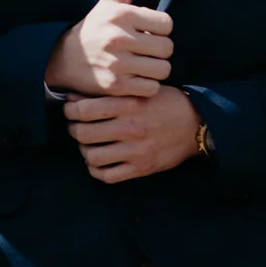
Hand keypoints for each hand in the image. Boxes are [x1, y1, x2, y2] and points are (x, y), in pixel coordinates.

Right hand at [46, 0, 172, 97]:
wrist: (64, 59)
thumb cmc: (95, 26)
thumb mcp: (111, 1)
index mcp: (121, 14)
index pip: (167, 23)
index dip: (161, 28)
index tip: (149, 31)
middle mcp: (119, 38)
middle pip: (167, 48)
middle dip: (161, 50)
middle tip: (148, 50)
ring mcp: (117, 63)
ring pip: (163, 69)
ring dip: (157, 69)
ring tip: (145, 64)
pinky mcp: (116, 85)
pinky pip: (151, 88)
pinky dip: (148, 85)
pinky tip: (137, 78)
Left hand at [64, 85, 199, 182]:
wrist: (196, 125)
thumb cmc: (167, 103)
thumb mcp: (143, 90)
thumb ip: (113, 93)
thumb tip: (77, 96)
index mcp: (130, 105)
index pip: (85, 109)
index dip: (70, 110)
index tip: (69, 109)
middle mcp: (130, 128)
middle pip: (83, 133)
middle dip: (73, 129)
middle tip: (75, 126)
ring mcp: (135, 151)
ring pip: (92, 156)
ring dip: (84, 151)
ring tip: (87, 145)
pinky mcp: (141, 168)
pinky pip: (108, 176)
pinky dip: (96, 170)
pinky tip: (98, 162)